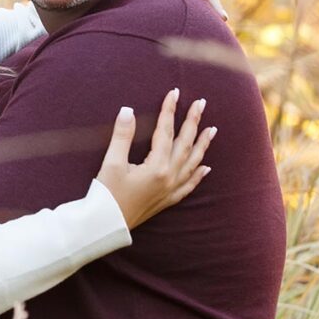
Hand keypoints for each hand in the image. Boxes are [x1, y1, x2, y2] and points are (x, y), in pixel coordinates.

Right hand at [96, 89, 215, 228]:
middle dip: (193, 122)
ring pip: (192, 163)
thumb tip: (128, 110)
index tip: (174, 93)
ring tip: (212, 129)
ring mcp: (170, 190)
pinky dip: (198, 175)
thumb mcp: (111, 163)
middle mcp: (169, 178)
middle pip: (184, 144)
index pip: (165, 132)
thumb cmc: (107, 194)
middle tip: (201, 103)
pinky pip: (188, 185)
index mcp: (157, 167)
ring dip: (202, 145)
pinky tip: (206, 168)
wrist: (106, 225)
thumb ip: (122, 136)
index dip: (169, 111)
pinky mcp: (166, 200)